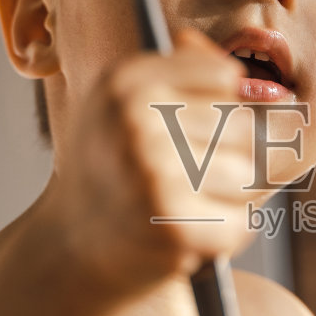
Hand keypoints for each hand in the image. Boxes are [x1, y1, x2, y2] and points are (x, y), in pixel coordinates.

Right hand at [37, 28, 253, 301]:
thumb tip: (235, 68)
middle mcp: (134, 122)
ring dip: (226, 196)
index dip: (217, 105)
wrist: (69, 246)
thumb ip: (180, 70)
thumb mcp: (124, 103)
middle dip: (225, 154)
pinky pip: (238, 222)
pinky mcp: (170, 227)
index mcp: (124, 82)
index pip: (224, 76)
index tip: (191, 126)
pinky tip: (186, 232)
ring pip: (246, 174)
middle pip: (241, 126)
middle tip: (185, 174)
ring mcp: (151, 175)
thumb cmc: (110, 167)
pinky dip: (222, 234)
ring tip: (184, 202)